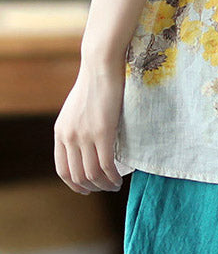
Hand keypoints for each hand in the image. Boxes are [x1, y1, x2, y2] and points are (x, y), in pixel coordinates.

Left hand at [54, 56, 125, 193]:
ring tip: (114, 186)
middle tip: (106, 187)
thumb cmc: (95, 82)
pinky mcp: (103, 132)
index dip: (74, 184)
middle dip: (92, 187)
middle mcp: (69, 136)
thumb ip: (77, 126)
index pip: (62, 169)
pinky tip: (119, 180)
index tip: (86, 188)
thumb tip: (88, 143)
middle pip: (77, 175)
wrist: (101, 64)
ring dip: (104, 185)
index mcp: (61, 132)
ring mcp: (85, 135)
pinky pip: (106, 164)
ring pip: (92, 173)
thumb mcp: (77, 108)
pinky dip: (112, 177)